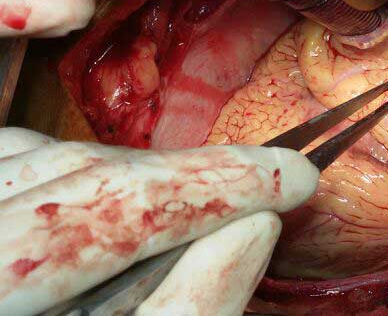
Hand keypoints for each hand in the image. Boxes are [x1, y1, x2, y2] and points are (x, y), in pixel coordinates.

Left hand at [0, 128, 318, 315]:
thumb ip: (193, 307)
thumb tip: (257, 225)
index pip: (116, 209)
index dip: (215, 186)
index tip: (293, 176)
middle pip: (83, 173)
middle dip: (189, 178)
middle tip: (266, 184)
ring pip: (46, 153)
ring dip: (135, 173)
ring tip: (193, 203)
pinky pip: (13, 155)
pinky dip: (73, 168)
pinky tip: (112, 198)